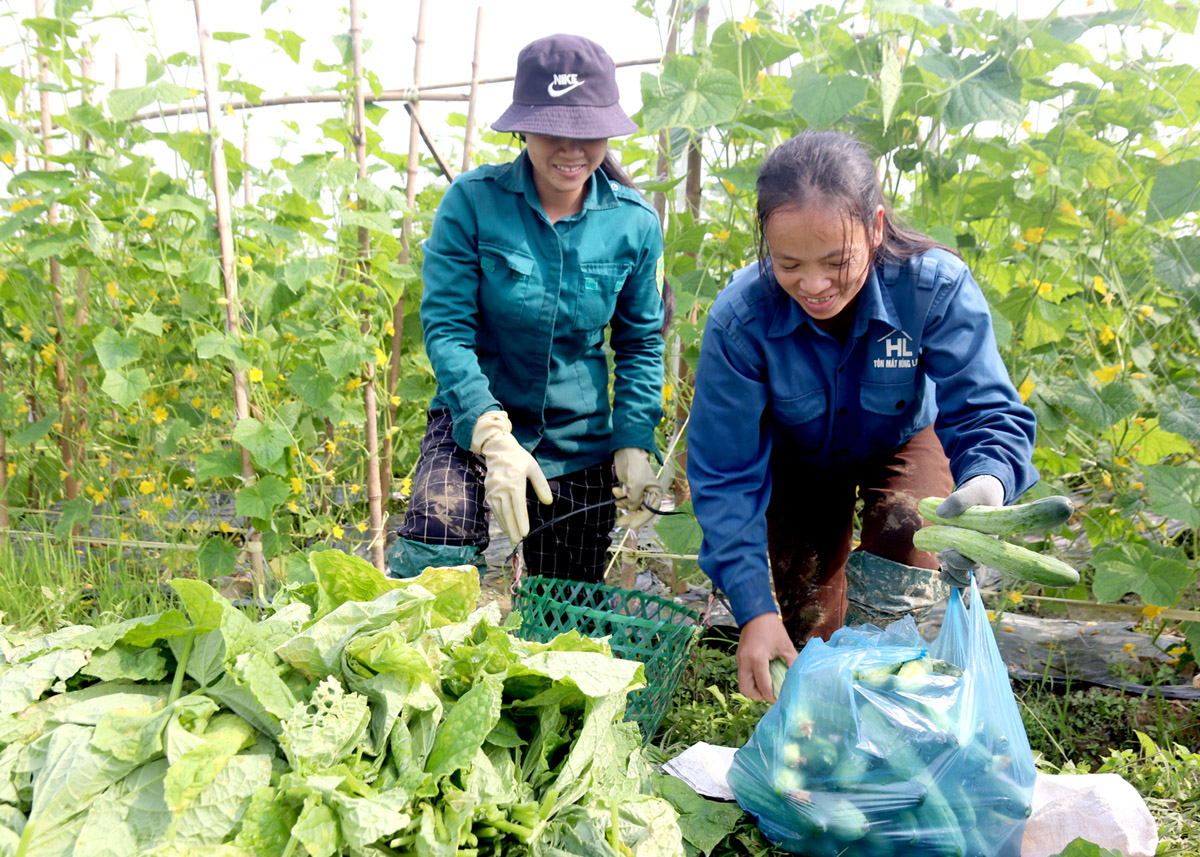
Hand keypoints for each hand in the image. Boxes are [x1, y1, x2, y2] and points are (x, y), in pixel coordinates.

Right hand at [471, 411, 552, 544]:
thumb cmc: (519, 459)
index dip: (521, 521)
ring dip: (505, 525)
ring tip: (511, 536)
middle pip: (507, 512)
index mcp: (514, 483)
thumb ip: (541, 485)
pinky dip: (499, 518)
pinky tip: (504, 525)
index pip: (518, 506)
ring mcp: (493, 490)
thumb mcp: (533, 468)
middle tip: (517, 540)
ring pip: (499, 512)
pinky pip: (493, 508)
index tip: (525, 533)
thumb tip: (548, 502)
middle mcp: (502, 489)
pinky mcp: (488, 491)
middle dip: (512, 528)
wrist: (498, 449)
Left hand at [612, 447, 662, 530]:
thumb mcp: (637, 486)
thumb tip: (633, 508)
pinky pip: (625, 499)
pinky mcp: (630, 490)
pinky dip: (620, 497)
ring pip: (631, 506)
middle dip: (630, 516)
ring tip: (617, 494)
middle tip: (620, 522)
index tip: (631, 526)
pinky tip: (615, 490)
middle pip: (640, 511)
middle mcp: (649, 495)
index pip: (650, 512)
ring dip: (623, 503)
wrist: (627, 454)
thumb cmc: (636, 468)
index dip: (641, 520)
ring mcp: (639, 493)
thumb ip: (635, 500)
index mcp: (656, 494)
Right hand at [737, 612, 797, 703]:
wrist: (756, 613)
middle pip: (746, 689)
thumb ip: (792, 663)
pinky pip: (742, 675)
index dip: (771, 696)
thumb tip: (797, 678)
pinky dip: (751, 680)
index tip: (779, 698)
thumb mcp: (786, 646)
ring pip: (742, 683)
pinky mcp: (739, 657)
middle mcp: (745, 661)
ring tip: (765, 687)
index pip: (763, 686)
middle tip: (770, 694)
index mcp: (757, 659)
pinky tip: (762, 676)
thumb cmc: (773, 628)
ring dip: (753, 689)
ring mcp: (740, 659)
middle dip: (758, 695)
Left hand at [934, 474, 1004, 586]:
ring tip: (941, 572)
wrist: (983, 495)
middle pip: (973, 571)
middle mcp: (985, 550)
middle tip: (943, 552)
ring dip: (955, 578)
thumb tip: (939, 513)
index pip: (981, 560)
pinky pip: (964, 576)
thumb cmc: (982, 493)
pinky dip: (956, 583)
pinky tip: (944, 582)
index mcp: (990, 539)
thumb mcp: (974, 491)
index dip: (962, 562)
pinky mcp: (967, 554)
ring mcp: (977, 554)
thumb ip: (959, 500)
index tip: (947, 550)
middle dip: (956, 569)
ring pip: (969, 577)